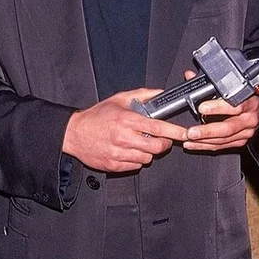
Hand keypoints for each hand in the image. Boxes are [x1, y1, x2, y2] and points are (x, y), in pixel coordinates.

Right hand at [62, 88, 187, 172]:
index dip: (174, 131)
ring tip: (139, 143)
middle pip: (157, 147)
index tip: (185, 133)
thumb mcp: (118, 99)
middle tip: (161, 139)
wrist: (74, 133)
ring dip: (148, 152)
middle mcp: (123, 137)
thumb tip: (160, 93)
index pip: (158, 127)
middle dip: (163, 144)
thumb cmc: (96, 117)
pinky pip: (136, 166)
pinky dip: (137, 159)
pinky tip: (129, 150)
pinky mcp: (114, 165)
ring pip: (147, 158)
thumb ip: (142, 95)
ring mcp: (119, 153)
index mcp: (126, 120)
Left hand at [181, 71, 258, 151]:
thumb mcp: (234, 85)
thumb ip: (211, 82)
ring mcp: (246, 132)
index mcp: (249, 101)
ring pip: (224, 139)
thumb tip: (190, 75)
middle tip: (191, 132)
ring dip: (204, 141)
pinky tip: (194, 144)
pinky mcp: (242, 141)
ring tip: (189, 139)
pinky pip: (223, 146)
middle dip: (207, 131)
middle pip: (228, 127)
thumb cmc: (246, 95)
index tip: (201, 107)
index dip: (218, 107)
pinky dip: (207, 146)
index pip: (235, 105)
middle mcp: (249, 118)